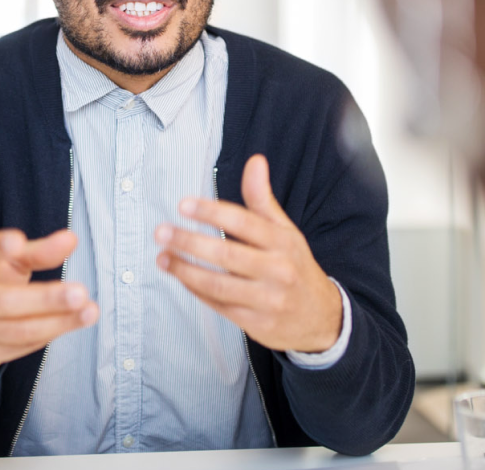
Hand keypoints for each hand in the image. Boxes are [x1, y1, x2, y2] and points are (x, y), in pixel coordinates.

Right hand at [0, 228, 98, 368]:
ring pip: (19, 330)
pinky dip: (51, 333)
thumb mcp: (5, 260)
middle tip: (79, 292)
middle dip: (45, 300)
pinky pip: (23, 346)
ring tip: (89, 311)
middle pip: (5, 302)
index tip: (18, 242)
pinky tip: (71, 322)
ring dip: (58, 322)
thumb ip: (37, 251)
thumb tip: (71, 240)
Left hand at [154, 155, 341, 353]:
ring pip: (218, 285)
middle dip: (190, 242)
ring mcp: (267, 300)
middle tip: (162, 231)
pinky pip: (219, 306)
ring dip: (185, 270)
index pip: (244, 222)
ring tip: (162, 256)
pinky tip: (180, 276)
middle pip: (227, 255)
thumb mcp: (286, 230)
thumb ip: (262, 198)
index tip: (184, 205)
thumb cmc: (295, 266)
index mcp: (283, 242)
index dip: (212, 212)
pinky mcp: (256, 324)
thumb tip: (255, 161)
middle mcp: (277, 271)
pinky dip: (195, 290)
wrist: (322, 319)